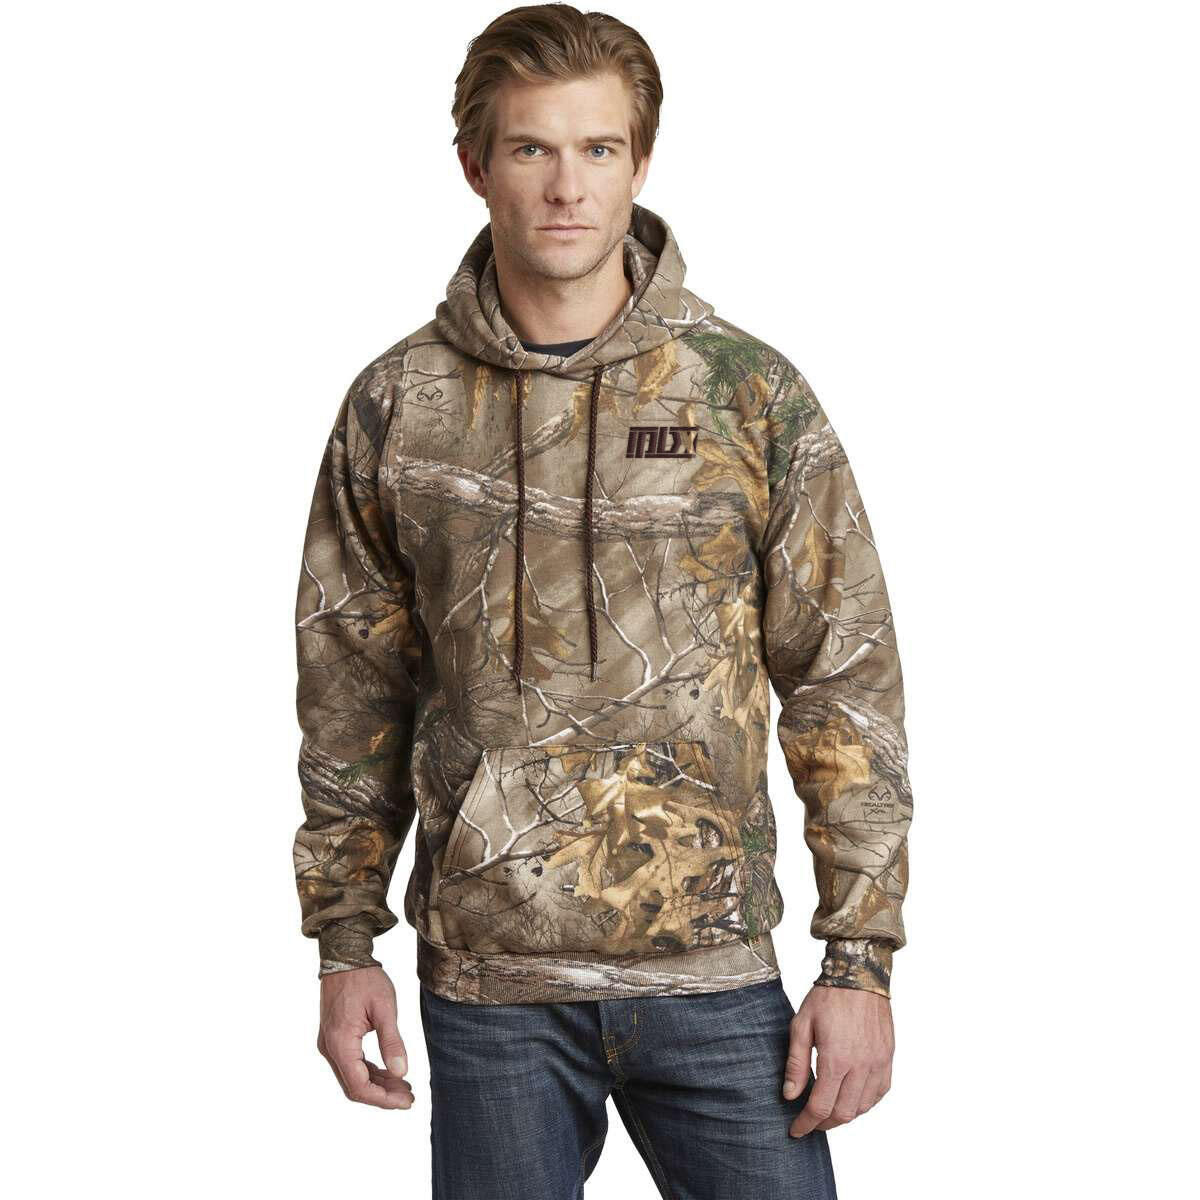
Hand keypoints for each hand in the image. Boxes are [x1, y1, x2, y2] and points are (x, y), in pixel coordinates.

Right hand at [317, 964, 414, 1108]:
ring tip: (404, 1087)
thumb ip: (392, 1042)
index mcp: (340, 1043)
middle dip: (382, 1095)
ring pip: (352, 1077)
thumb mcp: (385, 1008)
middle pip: (354, 1086)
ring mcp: (329, 1044)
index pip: (359, 1086)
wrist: (345, 957)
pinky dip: (369, 1072)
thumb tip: (401, 1073)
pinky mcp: (334, 1038)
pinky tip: (389, 1072)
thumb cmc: (365, 979)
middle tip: (409, 1098)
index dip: (383, 1099)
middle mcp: (330, 1048)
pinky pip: (351, 1064)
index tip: (407, 1101)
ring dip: (377, 1085)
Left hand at [783, 984, 893, 1135]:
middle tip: (809, 1122)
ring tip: (827, 1110)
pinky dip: (864, 1103)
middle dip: (824, 1123)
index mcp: (836, 1059)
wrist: (858, 975)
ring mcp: (878, 1063)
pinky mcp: (888, 1058)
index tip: (796, 1130)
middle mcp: (861, 1066)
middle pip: (843, 1113)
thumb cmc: (827, 997)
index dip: (806, 1124)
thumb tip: (790, 1095)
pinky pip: (880, 1092)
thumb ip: (796, 1064)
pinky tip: (851, 1098)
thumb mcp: (801, 1025)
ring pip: (863, 1107)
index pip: (821, 1106)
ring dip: (844, 1115)